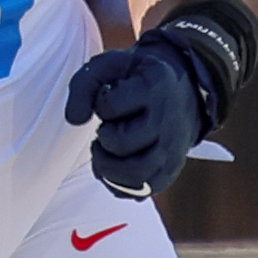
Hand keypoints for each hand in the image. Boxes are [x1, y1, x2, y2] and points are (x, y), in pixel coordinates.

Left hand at [64, 31, 210, 198]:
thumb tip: (74, 120)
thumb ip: (84, 85)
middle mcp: (168, 120)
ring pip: (136, 174)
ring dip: (109, 168)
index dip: (99, 104)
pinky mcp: (174, 166)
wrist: (183, 88)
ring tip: (106, 153)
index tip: (110, 98)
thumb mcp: (110, 67)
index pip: (109, 107)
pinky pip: (145, 190)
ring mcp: (174, 147)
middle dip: (103, 139)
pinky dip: (122, 187)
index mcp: (155, 87)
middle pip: (121, 144)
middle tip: (106, 130)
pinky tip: (114, 171)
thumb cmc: (138, 79)